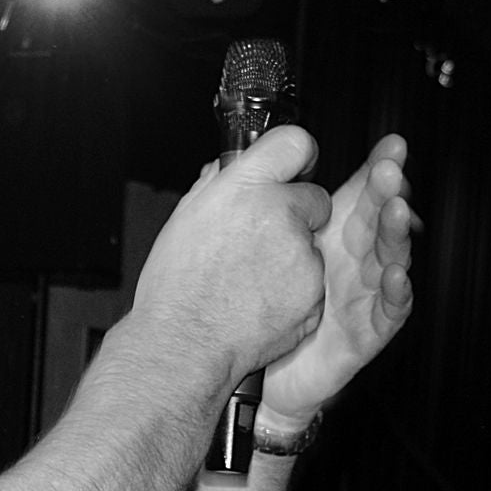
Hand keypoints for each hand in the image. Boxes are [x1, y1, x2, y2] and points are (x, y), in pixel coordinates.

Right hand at [124, 125, 330, 406]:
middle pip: (315, 197)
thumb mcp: (182, 222)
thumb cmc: (175, 291)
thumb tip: (224, 172)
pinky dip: (293, 294)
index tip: (295, 167)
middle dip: (296, 216)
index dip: (297, 156)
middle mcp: (279, 215)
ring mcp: (300, 255)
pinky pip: (312, 285)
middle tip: (262, 243)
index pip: (295, 143)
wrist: (183, 347)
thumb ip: (213, 188)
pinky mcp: (313, 293)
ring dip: (291, 260)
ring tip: (249, 284)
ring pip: (312, 247)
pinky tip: (258, 305)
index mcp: (244, 189)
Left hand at [261, 134, 415, 429]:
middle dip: (388, 192)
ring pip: (390, 257)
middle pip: (378, 220)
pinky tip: (394, 273)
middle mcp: (355, 262)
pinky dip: (396, 290)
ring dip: (396, 232)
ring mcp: (366, 295)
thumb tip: (255, 167)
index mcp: (334, 239)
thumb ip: (269, 216)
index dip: (378, 170)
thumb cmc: (269, 314)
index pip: (362, 197)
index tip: (389, 147)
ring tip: (396, 210)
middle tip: (389, 169)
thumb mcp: (269, 258)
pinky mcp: (370, 330)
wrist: (265, 376)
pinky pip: (390, 309)